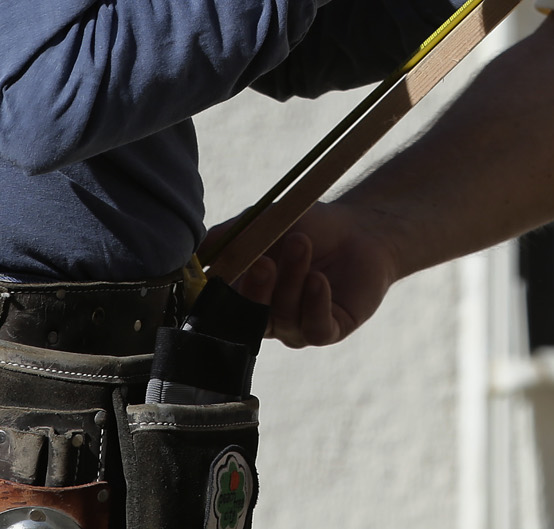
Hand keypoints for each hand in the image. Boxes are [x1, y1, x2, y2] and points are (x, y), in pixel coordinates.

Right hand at [220, 202, 402, 347]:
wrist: (360, 228)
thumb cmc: (310, 225)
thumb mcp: (262, 223)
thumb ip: (227, 238)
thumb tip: (193, 254)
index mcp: (246, 296)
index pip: (222, 308)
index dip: (220, 295)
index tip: (223, 272)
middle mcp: (269, 318)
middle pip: (250, 317)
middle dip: (256, 289)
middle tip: (265, 260)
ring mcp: (298, 326)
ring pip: (285, 317)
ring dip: (292, 278)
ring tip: (302, 243)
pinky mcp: (330, 329)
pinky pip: (315, 327)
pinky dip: (315, 302)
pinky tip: (319, 279)